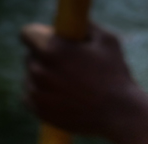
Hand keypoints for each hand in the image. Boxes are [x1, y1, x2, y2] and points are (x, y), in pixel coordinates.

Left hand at [20, 22, 147, 143]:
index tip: (52, 42)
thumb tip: (75, 25)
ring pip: (31, 77)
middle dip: (45, 58)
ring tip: (70, 85)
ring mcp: (37, 92)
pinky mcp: (39, 111)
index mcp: (52, 49)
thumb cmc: (116, 76)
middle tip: (69, 67)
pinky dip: (42, 95)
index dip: (41, 36)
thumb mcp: (107, 40)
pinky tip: (62, 97)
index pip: (27, 33)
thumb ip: (85, 26)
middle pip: (31, 56)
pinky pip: (31, 96)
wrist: (120, 114)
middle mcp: (39, 70)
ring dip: (44, 78)